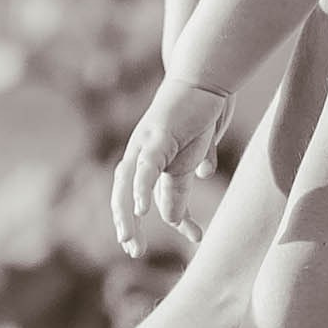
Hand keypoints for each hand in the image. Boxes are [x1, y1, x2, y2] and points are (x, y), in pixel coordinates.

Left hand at [112, 76, 234, 255]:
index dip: (144, 222)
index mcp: (147, 159)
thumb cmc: (199, 112)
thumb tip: (179, 211)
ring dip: (125, 213)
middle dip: (125, 224)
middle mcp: (139, 152)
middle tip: (133, 250)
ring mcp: (145, 143)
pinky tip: (140, 209)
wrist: (205, 77)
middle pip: (121, 193)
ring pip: (126, 183)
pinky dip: (140, 188)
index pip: (138, 197)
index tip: (155, 247)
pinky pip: (146, 166)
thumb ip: (182, 184)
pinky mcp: (158, 136)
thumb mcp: (192, 158)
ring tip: (129, 238)